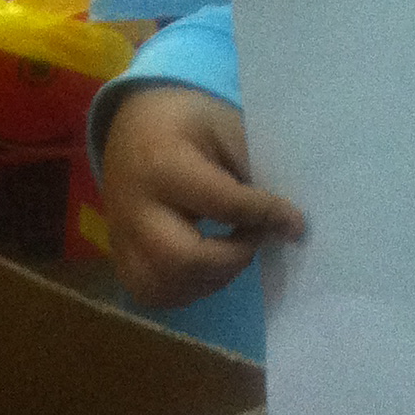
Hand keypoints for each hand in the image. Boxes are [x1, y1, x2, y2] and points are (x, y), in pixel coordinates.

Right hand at [101, 83, 304, 308]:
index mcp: (164, 164)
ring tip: (236, 252)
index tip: (295, 224)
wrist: (135, 123)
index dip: (266, 216)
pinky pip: (149, 293)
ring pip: (164, 286)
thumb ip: (254, 166)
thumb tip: (288, 215)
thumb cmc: (189, 121)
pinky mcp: (118, 255)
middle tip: (258, 237)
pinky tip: (210, 268)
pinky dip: (187, 290)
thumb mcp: (225, 125)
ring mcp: (121, 236)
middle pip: (184, 259)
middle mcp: (135, 207)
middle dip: (235, 258)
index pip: (223, 203)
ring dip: (213, 279)